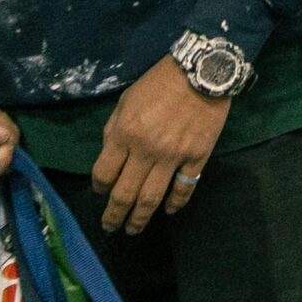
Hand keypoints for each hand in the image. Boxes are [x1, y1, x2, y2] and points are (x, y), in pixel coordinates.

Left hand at [92, 55, 232, 234]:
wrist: (202, 72)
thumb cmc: (160, 82)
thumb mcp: (126, 100)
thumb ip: (115, 128)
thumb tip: (110, 154)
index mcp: (125, 134)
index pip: (104, 173)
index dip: (99, 187)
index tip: (101, 192)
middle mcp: (146, 151)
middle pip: (125, 193)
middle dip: (114, 215)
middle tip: (110, 227)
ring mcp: (173, 157)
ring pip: (151, 198)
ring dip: (139, 218)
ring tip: (133, 229)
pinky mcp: (197, 158)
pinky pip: (184, 188)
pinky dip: (176, 203)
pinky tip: (169, 211)